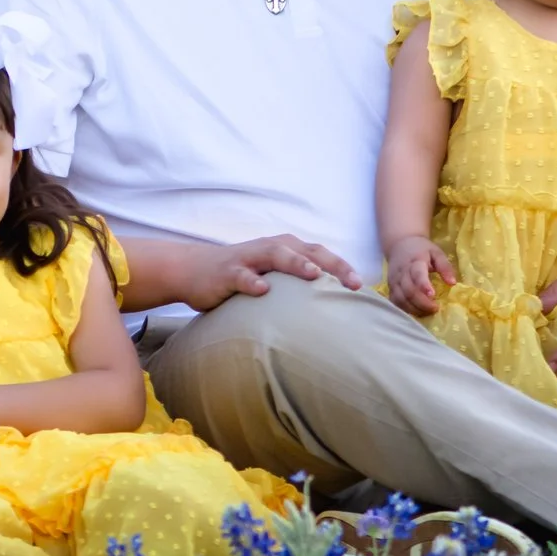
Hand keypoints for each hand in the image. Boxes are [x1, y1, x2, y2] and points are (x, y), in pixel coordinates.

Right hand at [175, 234, 361, 310]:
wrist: (193, 269)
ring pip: (276, 255)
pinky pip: (241, 275)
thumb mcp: (272, 276)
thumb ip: (296, 284)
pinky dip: (252, 281)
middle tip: (352, 282)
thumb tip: (331, 306)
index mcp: (285, 249)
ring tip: (313, 274)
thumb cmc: (241, 275)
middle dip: (331, 264)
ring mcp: (248, 259)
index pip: (320, 254)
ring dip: (295, 263)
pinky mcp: (227, 272)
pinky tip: (262, 290)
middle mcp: (270, 248)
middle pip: (306, 251)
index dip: (343, 267)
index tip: (363, 286)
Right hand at [383, 236, 454, 316]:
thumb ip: (445, 267)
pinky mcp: (390, 287)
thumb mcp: (436, 253)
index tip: (433, 295)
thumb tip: (452, 283)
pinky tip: (416, 312)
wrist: (400, 244)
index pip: (417, 274)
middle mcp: (402, 272)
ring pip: (401, 299)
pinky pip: (395, 302)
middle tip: (435, 308)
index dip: (424, 285)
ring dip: (414, 309)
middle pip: (409, 291)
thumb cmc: (421, 249)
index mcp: (415, 261)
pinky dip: (405, 309)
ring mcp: (394, 281)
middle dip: (422, 303)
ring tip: (427, 312)